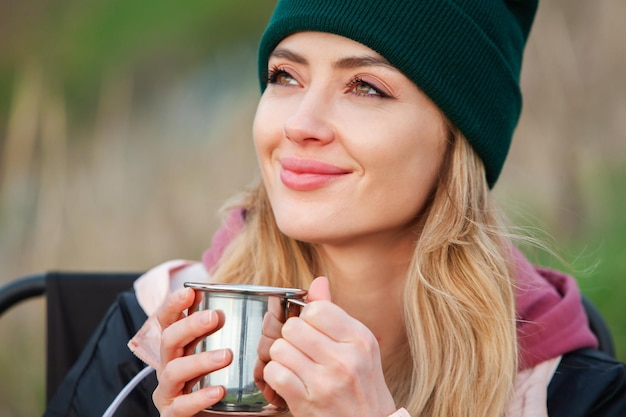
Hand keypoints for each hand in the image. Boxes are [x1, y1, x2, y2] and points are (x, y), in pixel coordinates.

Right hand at [152, 287, 232, 416]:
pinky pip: (181, 406)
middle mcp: (168, 367)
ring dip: (200, 360)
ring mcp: (168, 392)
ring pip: (174, 371)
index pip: (167, 321)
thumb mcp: (220, 355)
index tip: (190, 292)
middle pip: (169, 340)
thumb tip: (268, 306)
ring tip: (226, 355)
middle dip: (189, 325)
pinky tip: (219, 390)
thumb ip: (233, 333)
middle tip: (215, 317)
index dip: (173, 305)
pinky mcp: (172, 415)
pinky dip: (199, 397)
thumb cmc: (219, 383)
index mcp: (178, 349)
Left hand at [263, 277, 396, 416]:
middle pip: (293, 327)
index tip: (312, 331)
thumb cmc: (362, 384)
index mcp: (359, 338)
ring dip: (281, 358)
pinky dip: (275, 377)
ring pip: (280, 349)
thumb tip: (318, 281)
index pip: (316, 308)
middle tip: (300, 350)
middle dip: (291, 338)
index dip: (306, 317)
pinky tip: (289, 381)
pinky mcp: (307, 402)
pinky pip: (274, 373)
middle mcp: (345, 358)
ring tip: (295, 366)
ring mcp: (326, 382)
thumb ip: (334, 313)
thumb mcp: (358, 346)